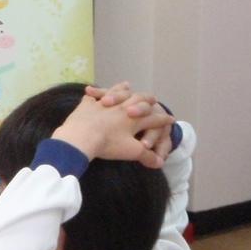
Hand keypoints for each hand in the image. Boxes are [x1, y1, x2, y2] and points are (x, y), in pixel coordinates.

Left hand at [55, 85, 172, 166]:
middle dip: (148, 100)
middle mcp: (123, 107)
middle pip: (140, 99)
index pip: (154, 118)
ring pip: (119, 93)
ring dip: (124, 90)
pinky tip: (92, 90)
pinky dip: (96, 92)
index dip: (163, 120)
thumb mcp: (131, 152)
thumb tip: (159, 164)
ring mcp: (106, 104)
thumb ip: (147, 156)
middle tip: (153, 98)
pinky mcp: (88, 105)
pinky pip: (94, 95)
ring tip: (127, 85)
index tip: (170, 120)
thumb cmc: (108, 144)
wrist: (80, 137)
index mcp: (135, 119)